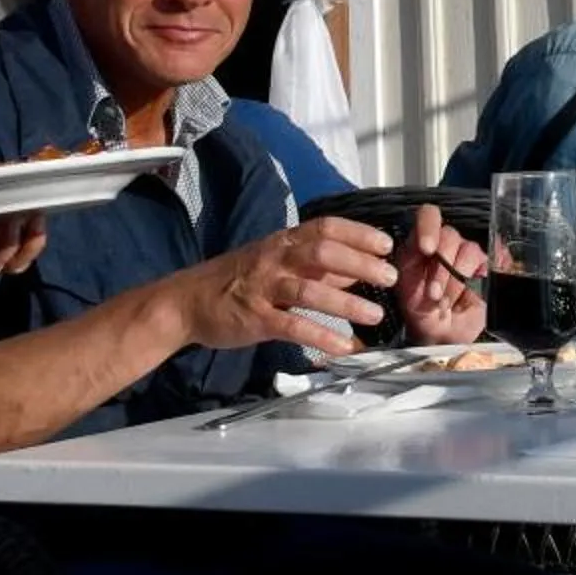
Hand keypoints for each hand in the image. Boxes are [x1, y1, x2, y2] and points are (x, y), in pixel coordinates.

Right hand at [170, 218, 398, 354]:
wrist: (185, 302)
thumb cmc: (236, 281)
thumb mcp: (275, 263)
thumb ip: (314, 266)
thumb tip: (356, 266)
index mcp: (282, 242)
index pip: (326, 227)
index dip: (358, 233)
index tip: (387, 243)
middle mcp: (275, 259)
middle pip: (322, 252)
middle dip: (360, 263)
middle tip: (390, 277)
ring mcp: (263, 288)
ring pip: (309, 289)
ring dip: (346, 302)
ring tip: (374, 315)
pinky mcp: (254, 318)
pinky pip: (291, 326)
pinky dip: (320, 335)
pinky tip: (343, 347)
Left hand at [393, 202, 486, 344]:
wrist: (440, 335)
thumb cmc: (419, 310)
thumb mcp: (405, 286)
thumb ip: (411, 262)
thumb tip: (430, 249)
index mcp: (422, 242)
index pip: (429, 215)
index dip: (430, 227)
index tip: (427, 250)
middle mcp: (446, 244)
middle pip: (450, 235)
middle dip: (441, 269)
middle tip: (433, 293)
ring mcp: (467, 255)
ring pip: (469, 251)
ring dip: (456, 281)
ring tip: (445, 302)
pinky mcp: (487, 268)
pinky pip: (492, 260)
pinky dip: (478, 279)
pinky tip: (468, 295)